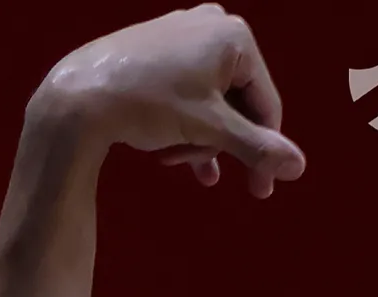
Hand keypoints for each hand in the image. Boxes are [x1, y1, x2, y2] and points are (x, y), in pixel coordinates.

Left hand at [39, 6, 305, 198]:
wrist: (79, 97)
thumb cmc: (148, 105)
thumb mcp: (208, 130)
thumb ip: (255, 147)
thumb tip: (298, 167)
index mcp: (235, 36)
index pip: (264, 101)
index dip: (264, 149)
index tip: (261, 189)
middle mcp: (212, 25)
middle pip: (235, 102)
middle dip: (218, 142)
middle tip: (201, 173)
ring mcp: (182, 33)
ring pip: (207, 102)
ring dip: (196, 139)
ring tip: (174, 159)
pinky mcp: (155, 49)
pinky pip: (183, 92)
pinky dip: (180, 123)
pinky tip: (167, 151)